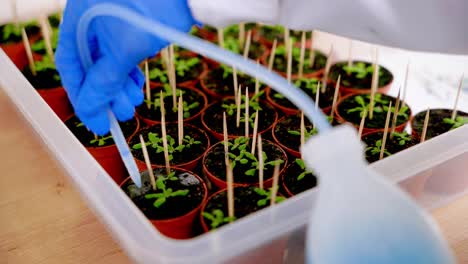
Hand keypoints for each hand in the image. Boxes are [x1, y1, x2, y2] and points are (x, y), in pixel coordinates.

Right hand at [55, 0, 195, 134]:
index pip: (70, 65)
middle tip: (121, 114)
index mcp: (78, 19)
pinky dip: (129, 74)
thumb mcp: (124, 51)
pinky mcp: (132, 27)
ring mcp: (112, 23)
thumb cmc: (152, 9)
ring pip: (109, 63)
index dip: (81, 96)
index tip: (94, 121)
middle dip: (106, 94)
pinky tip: (138, 86)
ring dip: (120, 87)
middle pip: (90, 66)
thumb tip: (90, 110)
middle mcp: (91, 20)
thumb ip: (104, 81)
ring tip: (135, 101)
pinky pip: (124, 56)